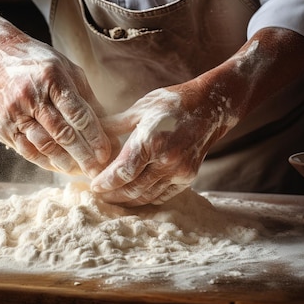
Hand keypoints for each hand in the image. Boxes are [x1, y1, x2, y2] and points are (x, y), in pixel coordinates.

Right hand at [0, 39, 112, 176]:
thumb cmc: (38, 63)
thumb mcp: (67, 69)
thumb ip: (86, 97)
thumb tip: (107, 126)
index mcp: (51, 78)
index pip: (78, 114)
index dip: (94, 137)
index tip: (106, 152)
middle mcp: (31, 97)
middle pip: (62, 134)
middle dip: (83, 156)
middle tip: (97, 170)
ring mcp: (14, 114)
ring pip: (44, 146)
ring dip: (65, 163)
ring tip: (81, 171)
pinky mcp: (3, 127)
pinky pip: (27, 151)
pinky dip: (45, 162)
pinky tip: (59, 167)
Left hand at [91, 85, 228, 205]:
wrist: (211, 107)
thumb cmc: (172, 103)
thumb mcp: (141, 108)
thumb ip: (115, 124)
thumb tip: (92, 133)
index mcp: (151, 140)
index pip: (122, 172)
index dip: (105, 182)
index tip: (94, 185)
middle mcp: (166, 159)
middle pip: (132, 188)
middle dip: (112, 194)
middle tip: (99, 194)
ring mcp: (179, 171)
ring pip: (146, 196)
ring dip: (127, 200)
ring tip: (112, 197)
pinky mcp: (187, 177)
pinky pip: (161, 195)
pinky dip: (145, 198)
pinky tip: (134, 195)